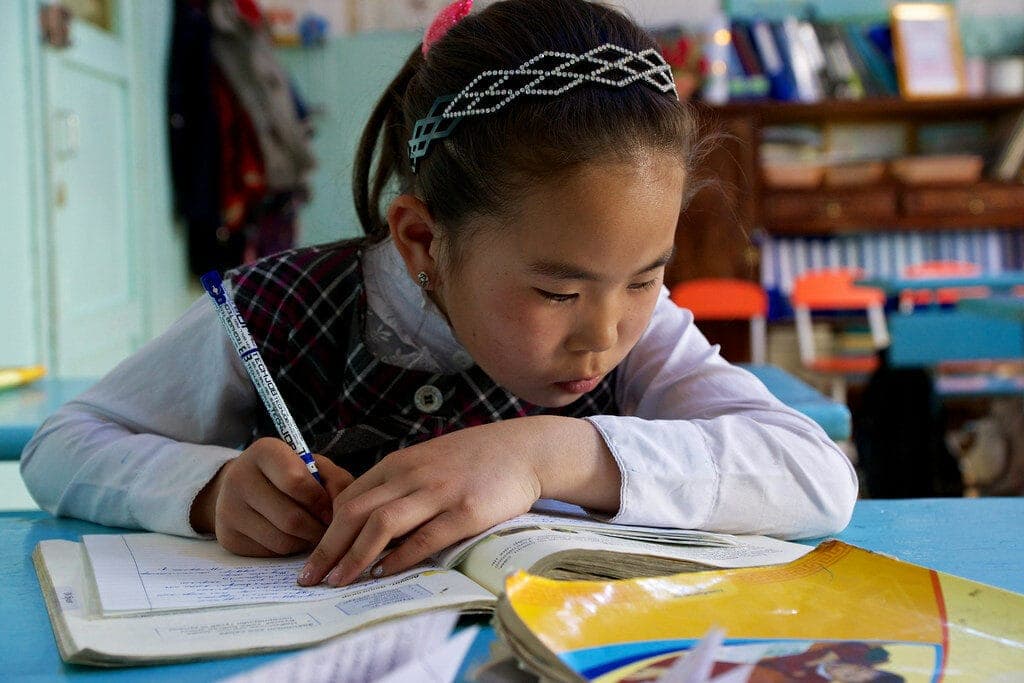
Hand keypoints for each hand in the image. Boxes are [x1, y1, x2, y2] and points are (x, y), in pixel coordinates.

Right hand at [190, 437, 353, 556]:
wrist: (246, 485)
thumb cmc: (291, 473)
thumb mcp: (315, 466)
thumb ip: (336, 481)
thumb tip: (341, 514)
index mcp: (263, 451)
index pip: (296, 482)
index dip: (320, 501)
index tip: (332, 509)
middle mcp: (238, 478)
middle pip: (290, 518)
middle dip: (318, 528)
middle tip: (328, 529)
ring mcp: (228, 509)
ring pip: (282, 540)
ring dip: (306, 541)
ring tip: (313, 532)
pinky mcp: (227, 536)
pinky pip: (270, 552)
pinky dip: (289, 549)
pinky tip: (293, 537)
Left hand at [297, 416, 621, 586]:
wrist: (523, 449)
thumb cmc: (472, 460)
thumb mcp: (426, 462)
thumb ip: (396, 486)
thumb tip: (363, 521)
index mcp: (399, 464)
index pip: (348, 498)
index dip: (324, 531)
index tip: (311, 557)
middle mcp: (413, 475)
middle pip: (355, 512)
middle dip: (327, 548)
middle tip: (310, 577)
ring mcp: (439, 492)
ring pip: (382, 525)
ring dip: (354, 557)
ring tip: (338, 581)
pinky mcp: (466, 511)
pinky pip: (425, 537)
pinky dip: (400, 557)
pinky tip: (385, 572)